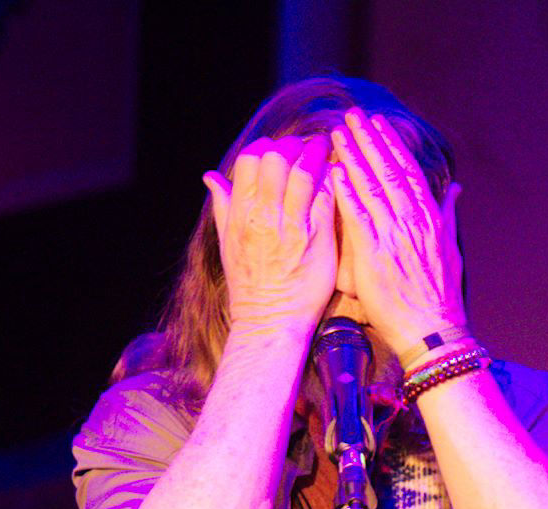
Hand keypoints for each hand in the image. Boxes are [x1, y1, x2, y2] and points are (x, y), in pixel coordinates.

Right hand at [204, 136, 335, 337]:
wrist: (270, 323)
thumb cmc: (250, 286)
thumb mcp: (227, 244)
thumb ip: (223, 206)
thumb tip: (210, 176)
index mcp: (240, 214)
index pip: (250, 159)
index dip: (266, 146)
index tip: (279, 150)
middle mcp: (263, 217)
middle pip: (276, 157)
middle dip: (293, 146)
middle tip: (306, 147)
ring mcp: (291, 229)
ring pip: (303, 172)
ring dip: (316, 156)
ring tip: (325, 153)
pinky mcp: (317, 242)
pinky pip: (325, 198)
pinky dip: (332, 182)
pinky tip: (337, 180)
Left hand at [329, 110, 465, 356]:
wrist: (433, 333)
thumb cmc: (439, 297)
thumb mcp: (451, 250)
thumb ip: (447, 215)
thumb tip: (455, 189)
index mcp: (430, 218)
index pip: (407, 171)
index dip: (390, 145)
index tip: (377, 124)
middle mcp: (413, 222)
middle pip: (388, 171)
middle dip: (369, 140)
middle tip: (352, 116)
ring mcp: (394, 238)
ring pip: (372, 188)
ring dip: (354, 158)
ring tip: (338, 135)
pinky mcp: (376, 257)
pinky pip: (359, 218)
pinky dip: (348, 194)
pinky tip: (336, 174)